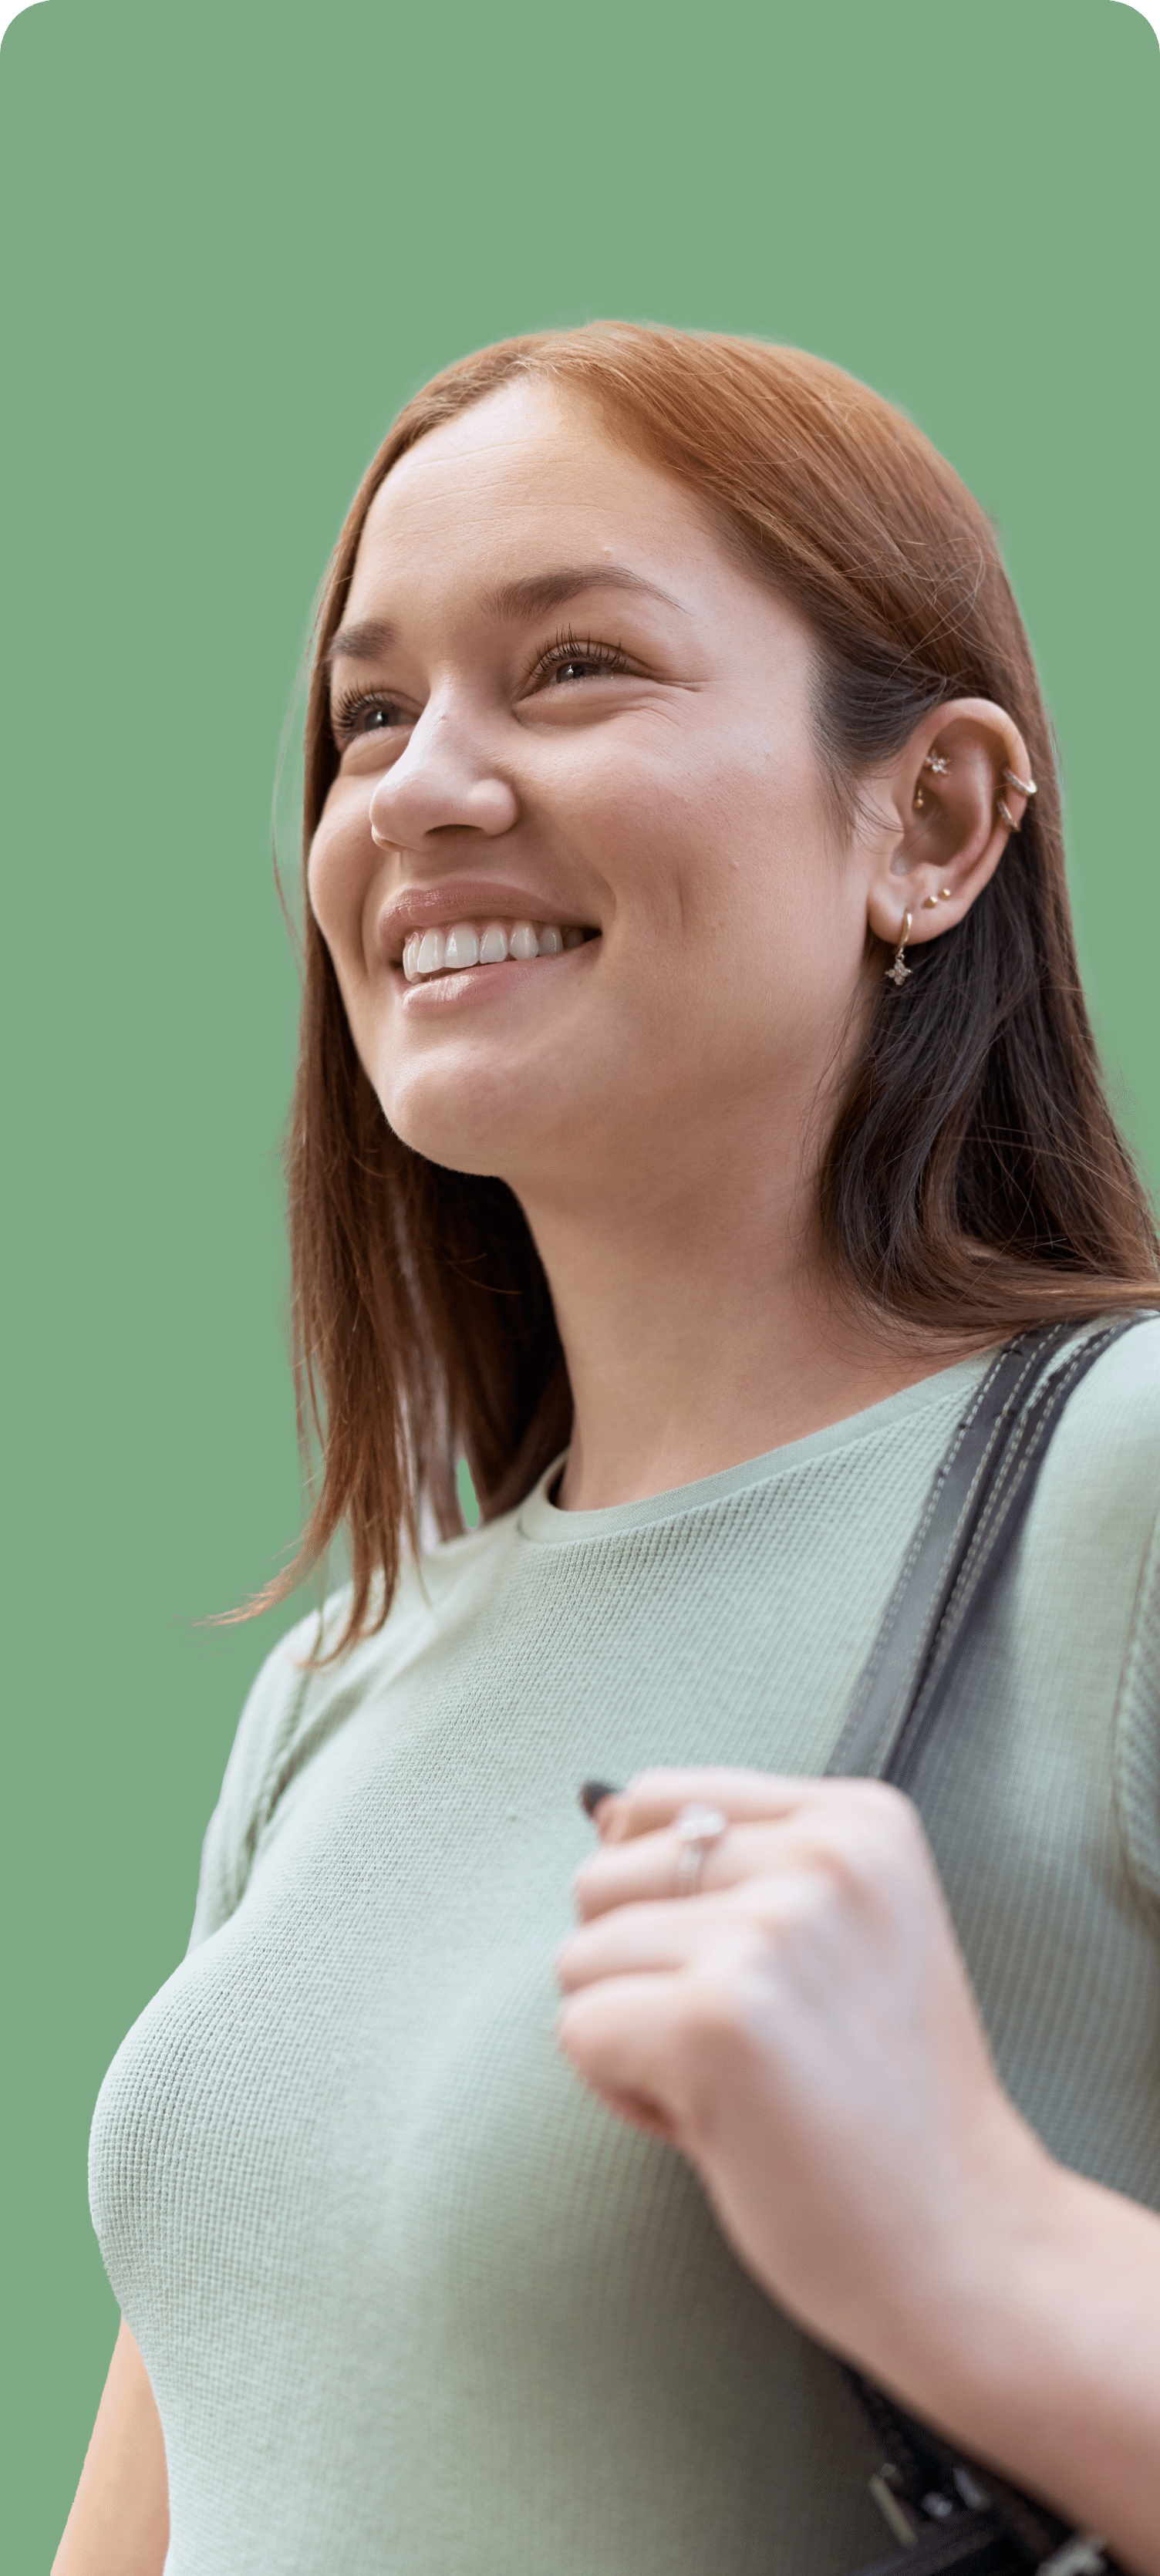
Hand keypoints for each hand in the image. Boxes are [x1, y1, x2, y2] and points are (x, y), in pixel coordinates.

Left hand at [554, 1767, 1047, 2375]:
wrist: (967, 2243)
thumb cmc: (885, 2103)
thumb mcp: (849, 1930)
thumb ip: (746, 1863)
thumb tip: (599, 1817)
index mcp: (860, 1821)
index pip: (658, 1798)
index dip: (662, 1899)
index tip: (749, 1975)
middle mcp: (820, 1857)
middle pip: (603, 1876)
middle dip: (641, 1970)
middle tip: (749, 2046)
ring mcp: (769, 1934)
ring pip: (581, 1957)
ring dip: (632, 2034)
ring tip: (737, 2083)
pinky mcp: (715, 2019)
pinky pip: (578, 2030)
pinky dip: (620, 2090)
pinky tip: (717, 2122)